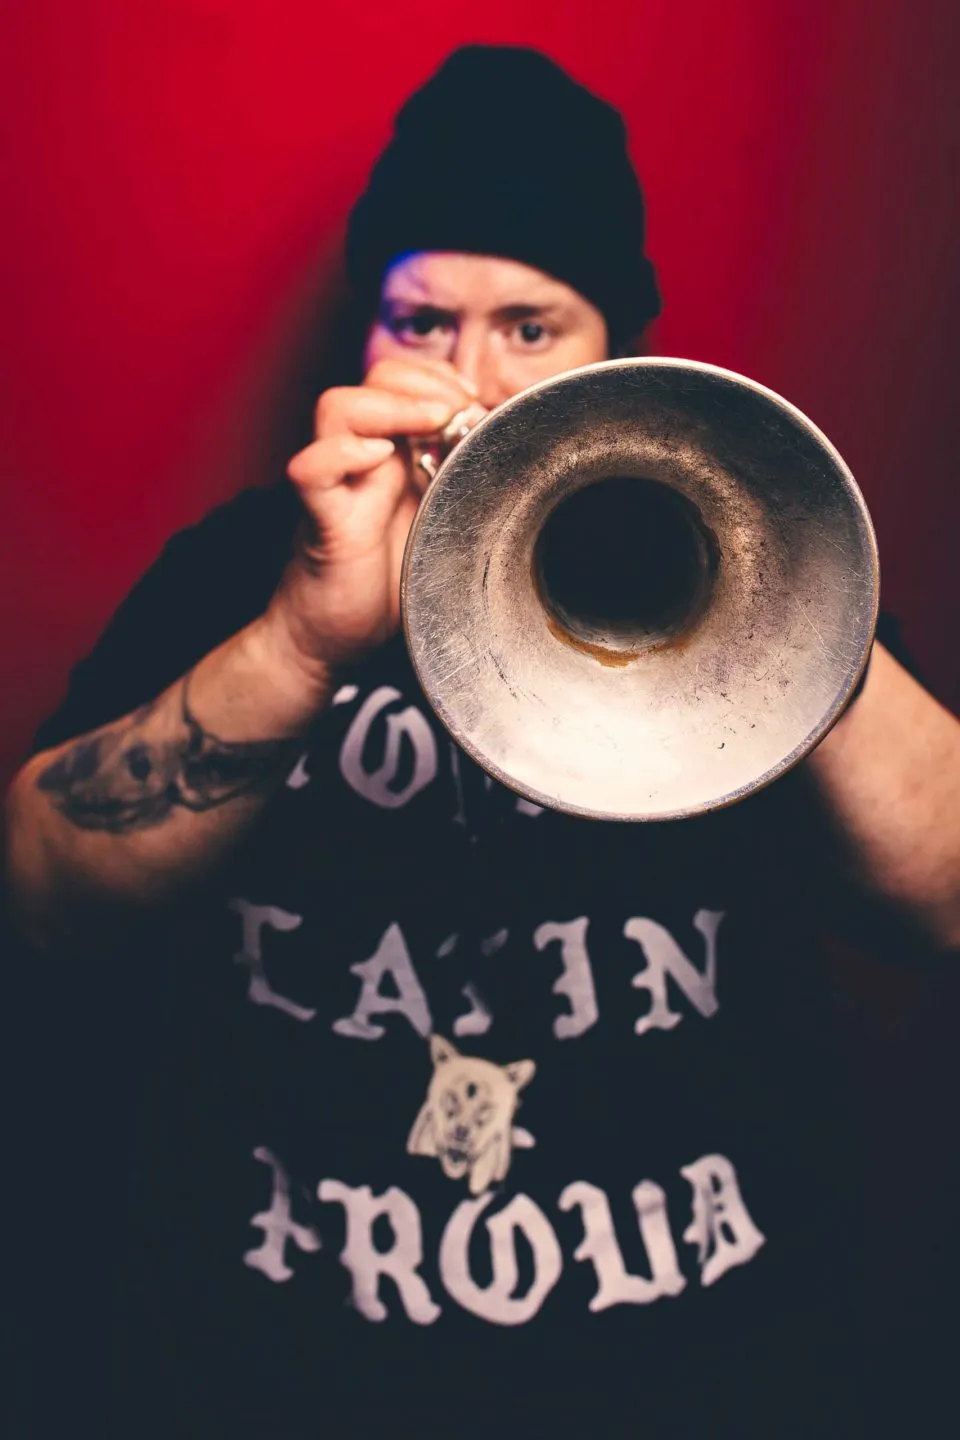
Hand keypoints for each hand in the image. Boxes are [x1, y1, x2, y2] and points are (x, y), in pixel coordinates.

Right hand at [266, 359, 483, 675]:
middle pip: (374, 378)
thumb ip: (465, 486)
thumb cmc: (390, 583)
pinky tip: (379, 459)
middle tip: (459, 411)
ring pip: (337, 406)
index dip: (438, 375)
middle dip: (424, 381)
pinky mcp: (320, 520)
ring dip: (391, 404)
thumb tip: (512, 455)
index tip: (475, 398)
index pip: (402, 378)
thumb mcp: (444, 522)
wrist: (336, 638)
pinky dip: (342, 453)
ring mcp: (337, 485)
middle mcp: (360, 458)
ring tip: (431, 424)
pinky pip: (310, 468)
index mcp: (391, 452)